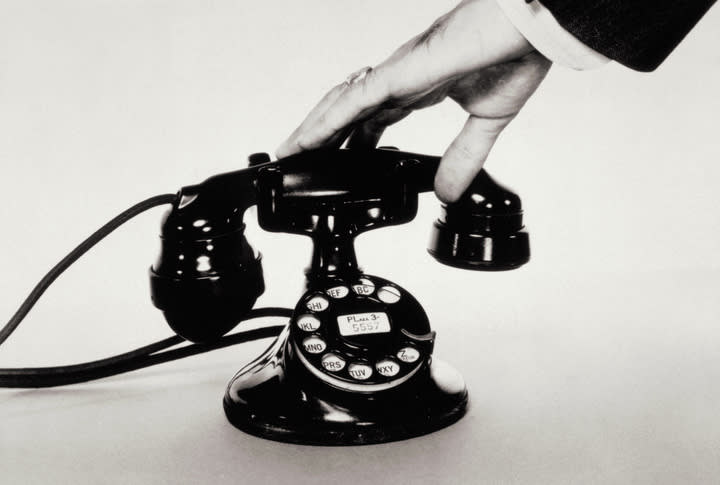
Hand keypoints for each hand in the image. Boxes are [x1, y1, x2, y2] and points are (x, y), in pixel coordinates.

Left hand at [276, 0, 551, 201]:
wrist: (528, 24)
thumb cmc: (513, 53)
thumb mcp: (485, 123)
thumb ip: (464, 156)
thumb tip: (448, 192)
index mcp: (422, 88)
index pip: (376, 119)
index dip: (355, 140)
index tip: (342, 161)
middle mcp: (402, 81)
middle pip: (349, 113)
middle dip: (324, 137)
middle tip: (302, 160)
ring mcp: (397, 75)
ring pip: (342, 105)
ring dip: (315, 130)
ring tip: (291, 153)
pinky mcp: (398, 74)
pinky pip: (353, 100)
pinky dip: (328, 121)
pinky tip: (308, 139)